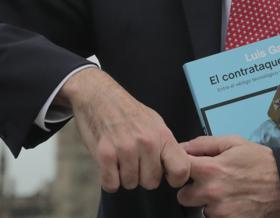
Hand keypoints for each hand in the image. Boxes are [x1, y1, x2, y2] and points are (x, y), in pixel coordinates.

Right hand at [57, 67, 190, 191]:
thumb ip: (166, 146)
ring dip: (123, 176)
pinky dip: (109, 179)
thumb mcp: (155, 122)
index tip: (167, 177)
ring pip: (130, 184)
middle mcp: (146, 142)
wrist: (98, 96)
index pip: (181, 169)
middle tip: (135, 161)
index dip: (175, 179)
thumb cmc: (127, 111)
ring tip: (120, 158)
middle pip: (151, 182)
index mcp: (162, 135)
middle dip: (142, 176)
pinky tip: (109, 165)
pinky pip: (111, 184)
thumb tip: (176, 167)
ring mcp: (125, 149)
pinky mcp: (105, 154)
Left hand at [177, 136, 279, 217]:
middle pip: (183, 197)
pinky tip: (234, 203)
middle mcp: (212, 192)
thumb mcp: (234, 143)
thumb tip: (185, 146)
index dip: (180, 168)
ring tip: (227, 193)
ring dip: (208, 203)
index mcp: (211, 169)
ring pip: (200, 210)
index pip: (178, 169)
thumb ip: (205, 143)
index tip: (186, 168)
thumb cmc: (262, 163)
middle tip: (208, 184)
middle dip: (192, 191)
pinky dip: (222, 213)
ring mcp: (220, 211)